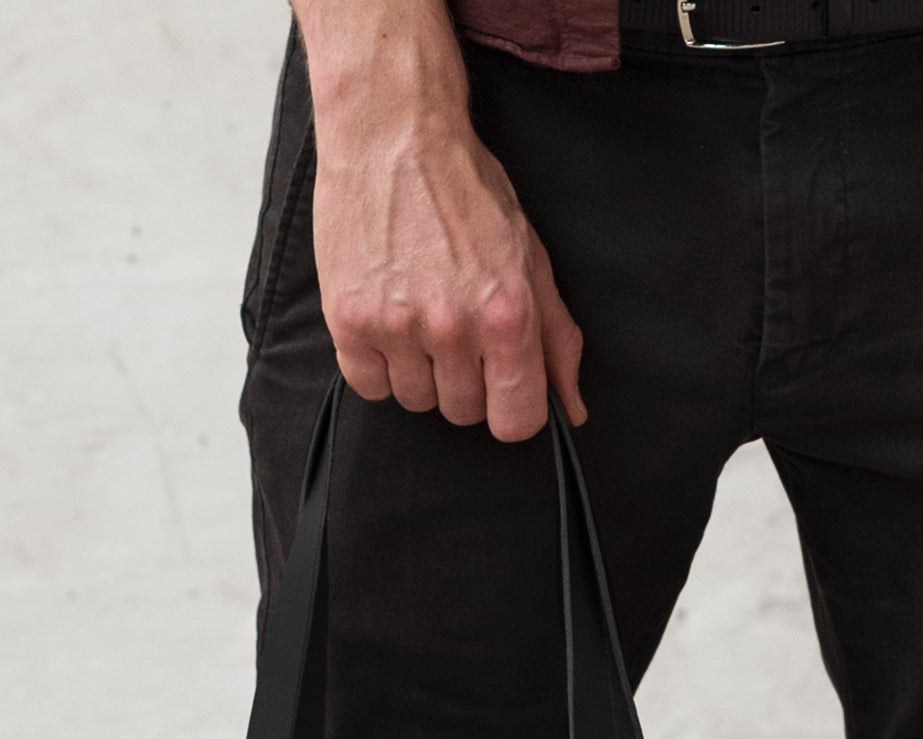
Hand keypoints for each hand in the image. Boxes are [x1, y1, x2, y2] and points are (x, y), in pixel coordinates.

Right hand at [293, 0, 585, 441]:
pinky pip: (369, 385)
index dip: (511, 407)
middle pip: (463, 412)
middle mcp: (454, 327)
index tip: (500, 385)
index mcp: (507, 314)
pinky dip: (378, 363)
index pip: (516, 421)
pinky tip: (387, 317)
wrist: (392, 134)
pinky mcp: (349, 321)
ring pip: (416, 401)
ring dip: (419, 370)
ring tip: (418, 312)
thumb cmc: (464, 191)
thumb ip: (556, 338)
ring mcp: (398, 326)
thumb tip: (573, 408)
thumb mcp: (529, 257)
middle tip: (455, 325)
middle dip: (464, 380)